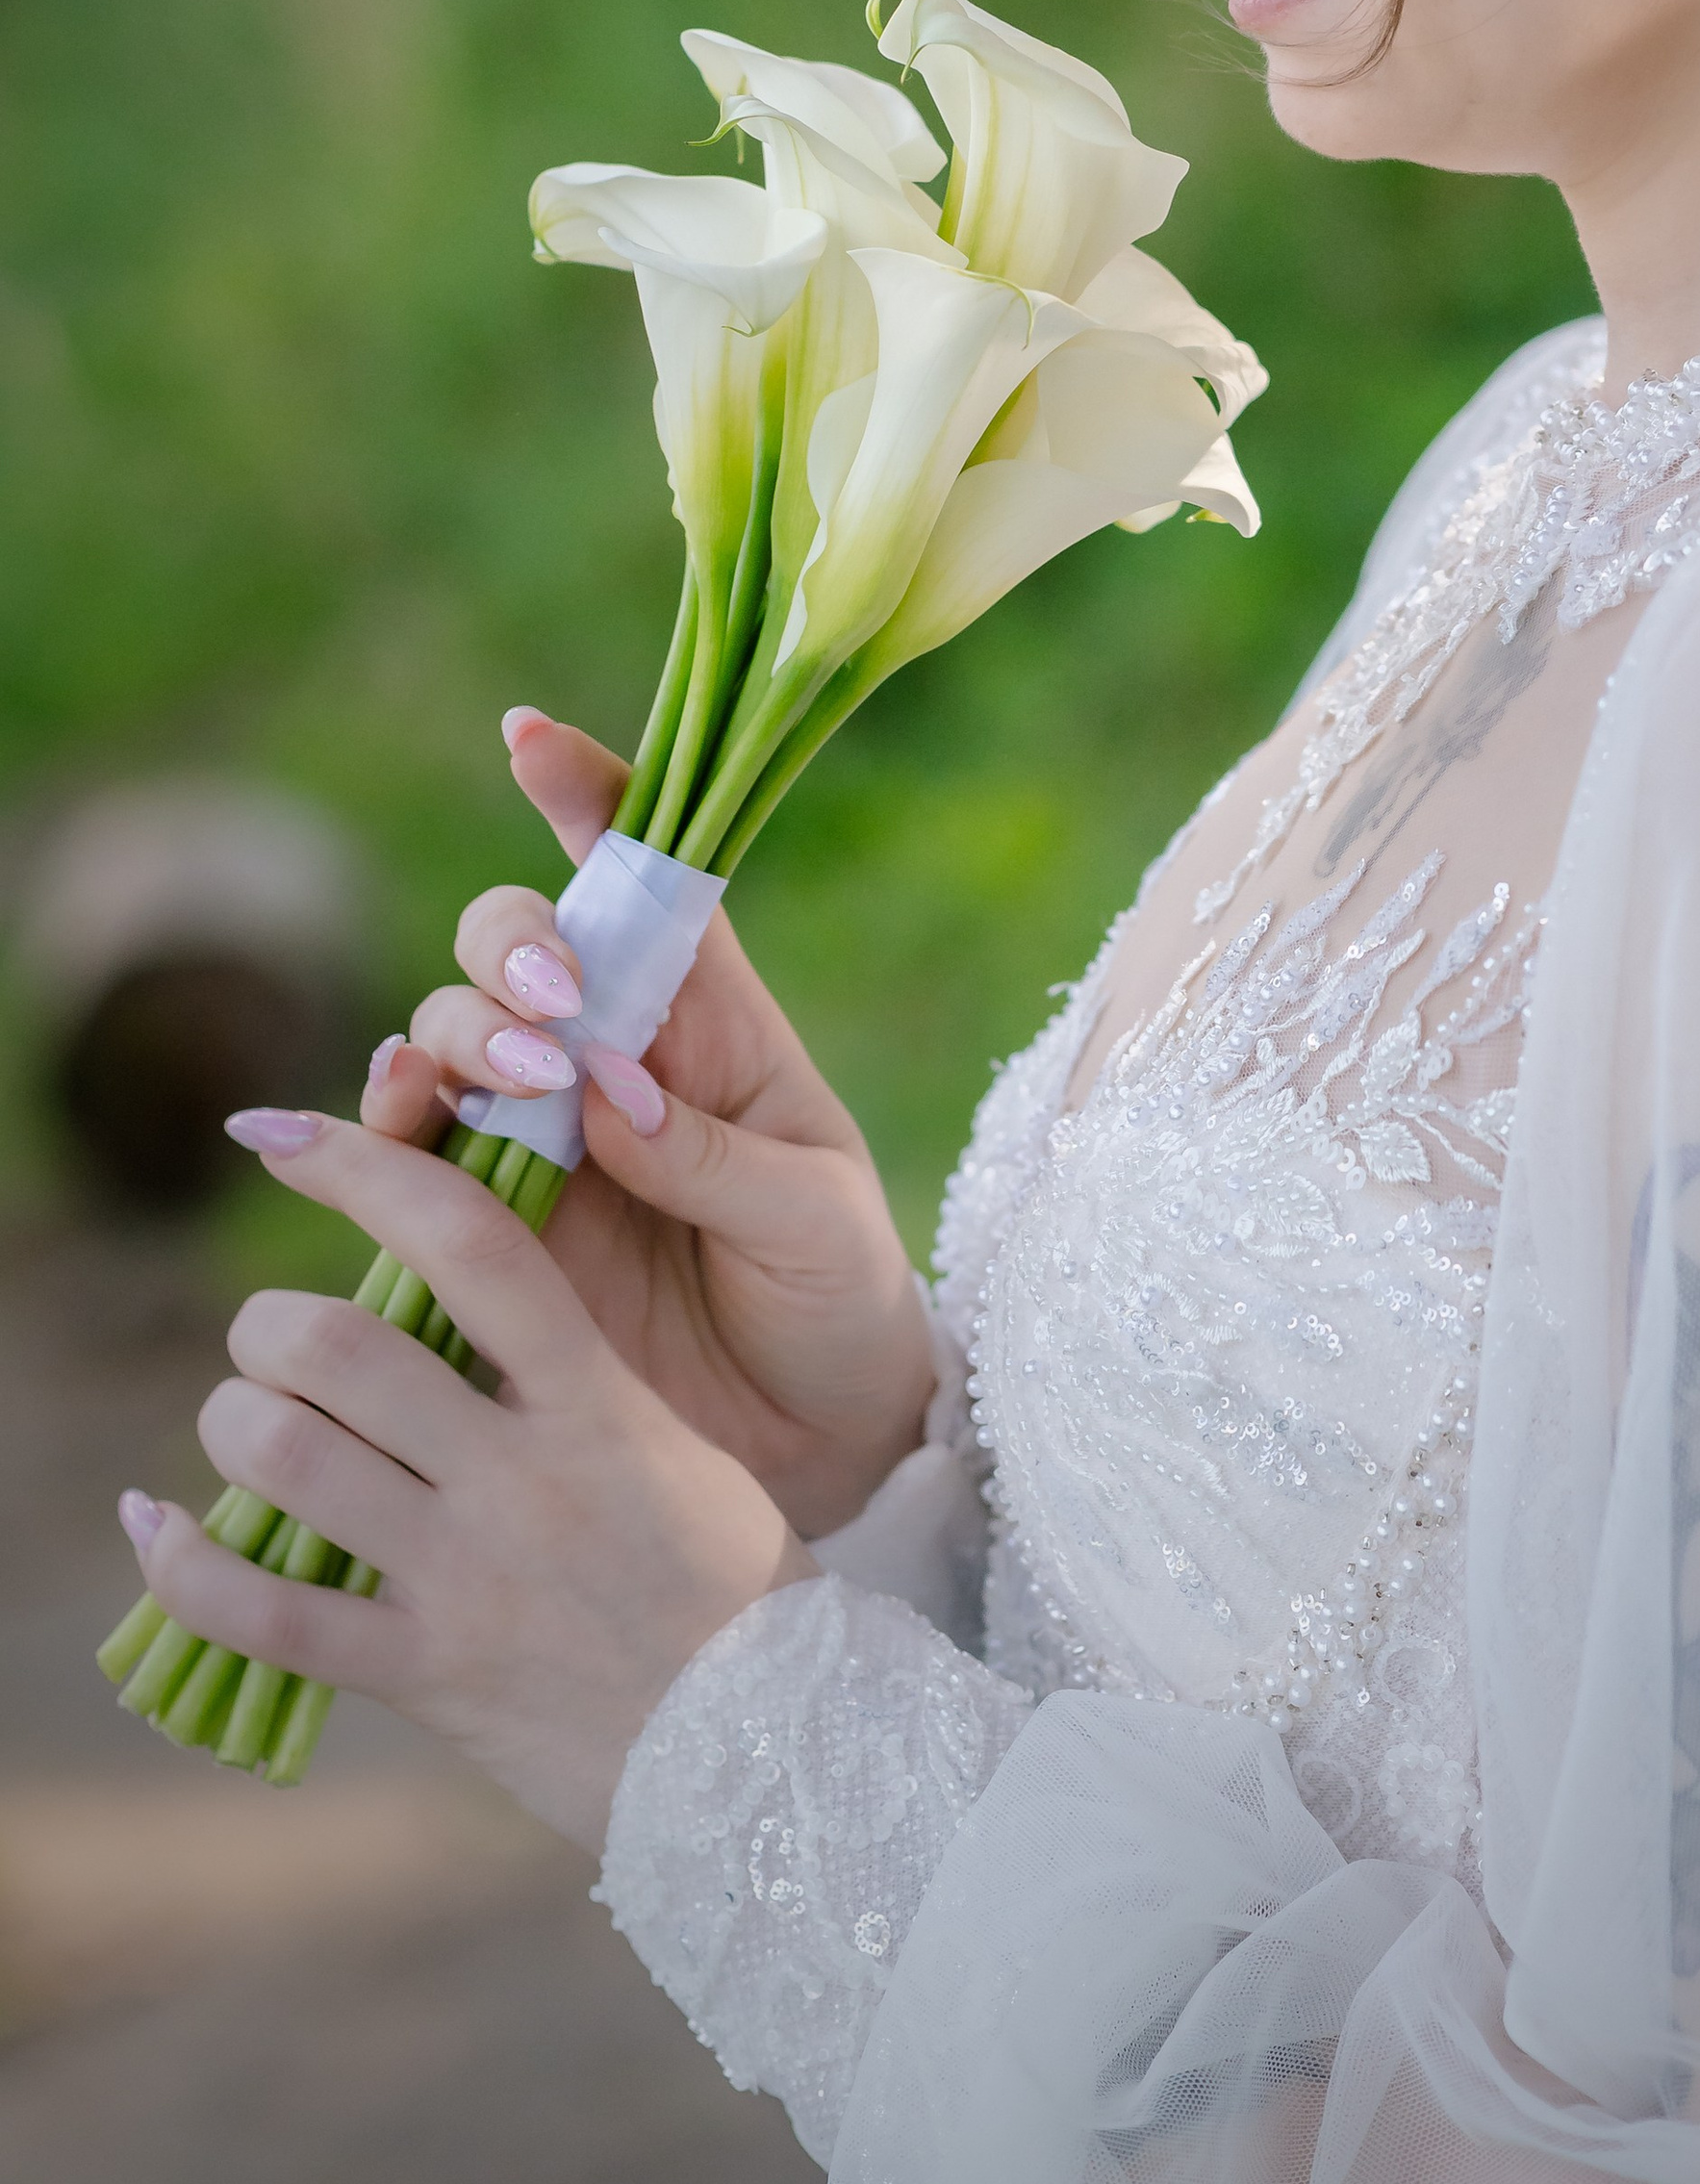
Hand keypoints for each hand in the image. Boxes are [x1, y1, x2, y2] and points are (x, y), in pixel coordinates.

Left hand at [123, 1113, 812, 1845]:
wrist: (768, 1748)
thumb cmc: (729, 1583)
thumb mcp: (672, 1447)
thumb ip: (572, 1380)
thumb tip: (461, 1312)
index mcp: (595, 1399)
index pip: (468, 1242)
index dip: (364, 1169)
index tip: (287, 1135)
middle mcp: (523, 1474)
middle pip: (341, 1348)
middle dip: (272, 1326)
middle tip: (273, 1341)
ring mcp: (470, 1576)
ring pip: (289, 1459)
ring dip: (236, 1425)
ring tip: (243, 1427)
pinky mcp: (428, 1675)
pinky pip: (269, 1614)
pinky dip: (187, 1567)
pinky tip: (160, 1531)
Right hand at [363, 709, 935, 1538]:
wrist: (813, 1443)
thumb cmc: (839, 1302)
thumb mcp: (816, 1222)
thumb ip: (715, 1158)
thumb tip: (603, 1097)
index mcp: (710, 1023)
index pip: (645, 885)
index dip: (585, 801)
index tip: (530, 740)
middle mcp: (607, 1057)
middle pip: (517, 946)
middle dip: (513, 953)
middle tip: (556, 1017)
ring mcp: (536, 1135)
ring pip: (446, 1031)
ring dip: (455, 1035)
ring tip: (511, 1084)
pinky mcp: (482, 1222)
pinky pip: (403, 1150)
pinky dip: (376, 1122)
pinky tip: (377, 1125)